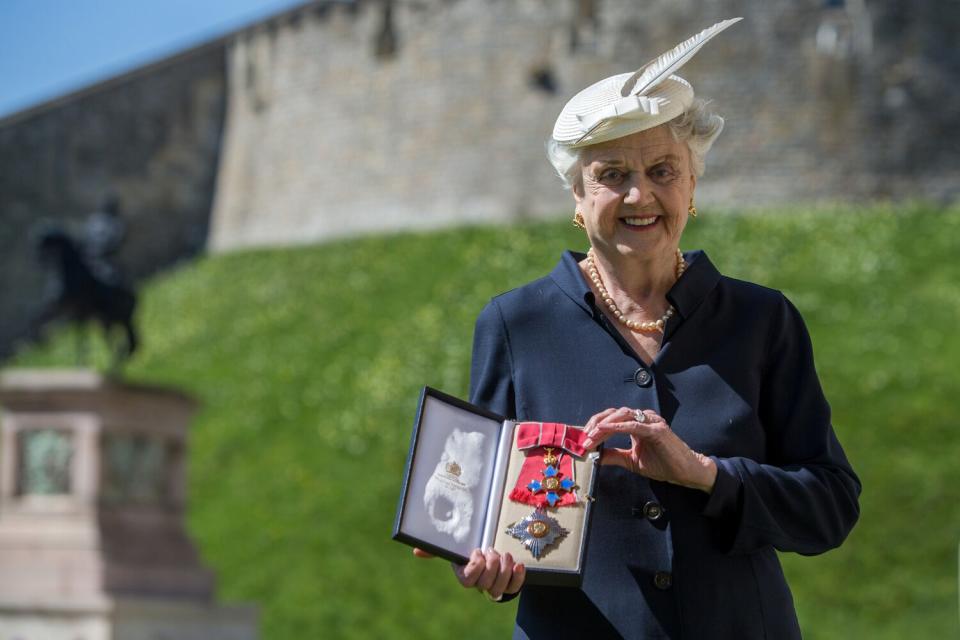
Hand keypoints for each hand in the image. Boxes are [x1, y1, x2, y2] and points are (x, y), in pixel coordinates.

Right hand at [413, 547, 524, 599]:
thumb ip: (437, 549)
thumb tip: (415, 551)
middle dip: (491, 566)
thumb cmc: (471, 549)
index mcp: (465, 574)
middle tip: (492, 550)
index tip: (478, 551)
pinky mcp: (510, 586)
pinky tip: (518, 564)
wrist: (493, 552)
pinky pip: (514, 588)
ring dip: (504, 570)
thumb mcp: (456, 547)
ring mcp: (495, 586)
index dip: (475, 568)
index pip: (467, 580)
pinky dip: (518, 576)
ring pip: (500, 589)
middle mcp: (480, 584)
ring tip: (505, 555)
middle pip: (485, 585)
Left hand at [581, 407, 716, 492]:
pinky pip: (634, 424)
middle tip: (584, 438)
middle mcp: (643, 418)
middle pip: (613, 413)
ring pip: (622, 415)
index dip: (595, 428)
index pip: (610, 419)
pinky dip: (618, 425)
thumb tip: (595, 456)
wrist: (685, 472)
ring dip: (604, 425)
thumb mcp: (631, 461)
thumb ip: (614, 456)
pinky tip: (606, 429)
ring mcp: (651, 421)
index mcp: (636, 424)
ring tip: (592, 436)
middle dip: (595, 424)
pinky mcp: (657, 429)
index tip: (582, 440)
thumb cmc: (662, 464)